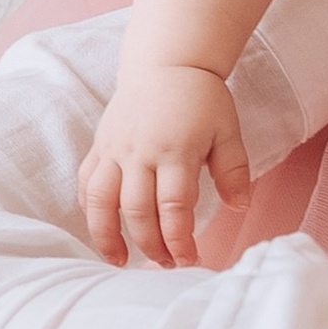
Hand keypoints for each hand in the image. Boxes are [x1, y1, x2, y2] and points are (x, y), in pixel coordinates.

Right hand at [80, 64, 248, 268]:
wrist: (166, 63)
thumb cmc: (201, 99)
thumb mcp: (228, 130)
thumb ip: (235, 171)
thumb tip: (240, 207)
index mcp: (176, 149)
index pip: (174, 206)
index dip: (180, 239)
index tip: (190, 258)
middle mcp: (140, 151)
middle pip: (138, 211)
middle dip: (152, 245)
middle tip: (166, 265)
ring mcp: (115, 149)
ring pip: (102, 201)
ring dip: (108, 236)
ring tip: (119, 261)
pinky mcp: (100, 146)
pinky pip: (87, 183)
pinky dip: (90, 210)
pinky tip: (102, 229)